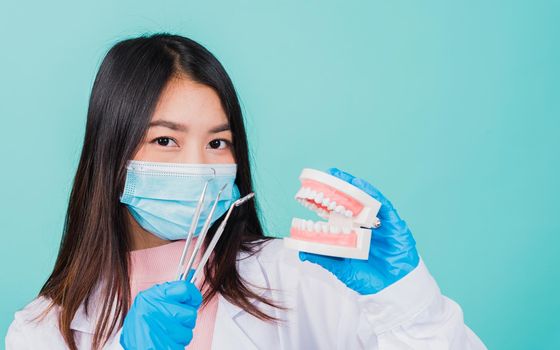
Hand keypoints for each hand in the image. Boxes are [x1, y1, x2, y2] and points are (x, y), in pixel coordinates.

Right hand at [120, 272, 202, 349]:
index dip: (193, 295)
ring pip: (187, 333)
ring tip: (167, 334)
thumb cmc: (142, 321)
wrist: (129, 344)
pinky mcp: (159, 347)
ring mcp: (156, 329)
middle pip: (190, 314)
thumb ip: (173, 289)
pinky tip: (165, 342)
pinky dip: (176, 346)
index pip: (184, 288)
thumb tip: (193, 272)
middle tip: (174, 322)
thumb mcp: (153, 299)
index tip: (193, 300)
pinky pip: (181, 346)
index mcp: (153, 296)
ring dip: (180, 335)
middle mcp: (153, 310)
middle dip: (186, 321)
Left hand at [299, 167, 419, 294]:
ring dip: (355, 186)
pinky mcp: (395, 225)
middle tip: (328, 173)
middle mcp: (364, 224)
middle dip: (340, 187)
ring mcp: (380, 223)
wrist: (393, 290)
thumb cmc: (368, 278)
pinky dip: (373, 195)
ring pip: (367, 200)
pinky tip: (362, 186)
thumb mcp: (342, 269)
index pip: (337, 212)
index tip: (312, 189)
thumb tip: (302, 251)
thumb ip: (324, 257)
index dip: (326, 200)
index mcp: (351, 232)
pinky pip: (384, 206)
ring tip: (341, 175)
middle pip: (351, 202)